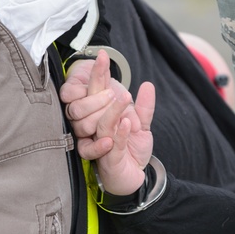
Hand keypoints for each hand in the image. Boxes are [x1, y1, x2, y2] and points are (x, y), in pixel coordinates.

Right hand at [60, 52, 154, 195]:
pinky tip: (125, 124)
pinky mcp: (106, 159)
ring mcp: (98, 143)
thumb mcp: (142, 126)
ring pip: (99, 124)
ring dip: (111, 112)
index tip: (103, 55)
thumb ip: (145, 107)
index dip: (98, 74)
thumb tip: (148, 85)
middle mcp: (94, 128)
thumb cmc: (131, 151)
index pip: (95, 92)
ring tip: (124, 99)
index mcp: (100, 116)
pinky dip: (118, 134)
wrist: (134, 178)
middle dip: (99, 94)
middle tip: (118, 90)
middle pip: (86, 106)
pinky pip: (109, 144)